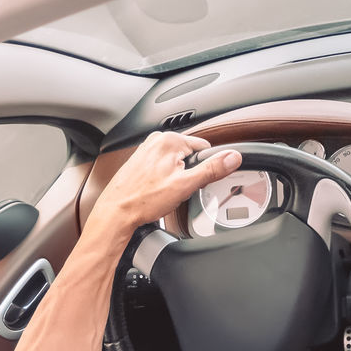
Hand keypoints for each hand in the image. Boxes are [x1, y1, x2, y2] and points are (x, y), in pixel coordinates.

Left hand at [92, 131, 242, 232]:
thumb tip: (233, 157)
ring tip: (166, 191)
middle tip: (179, 189)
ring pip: (177, 162)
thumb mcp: (186, 185)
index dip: (205, 168)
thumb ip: (212, 169)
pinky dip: (165, 178)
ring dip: (178, 176)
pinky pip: (164, 166)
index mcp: (170, 140)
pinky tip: (158, 190)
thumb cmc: (144, 200)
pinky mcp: (141, 159)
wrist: (118, 211)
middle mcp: (157, 140)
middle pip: (190, 155)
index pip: (205, 148)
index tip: (195, 181)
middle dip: (190, 173)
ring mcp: (147, 149)